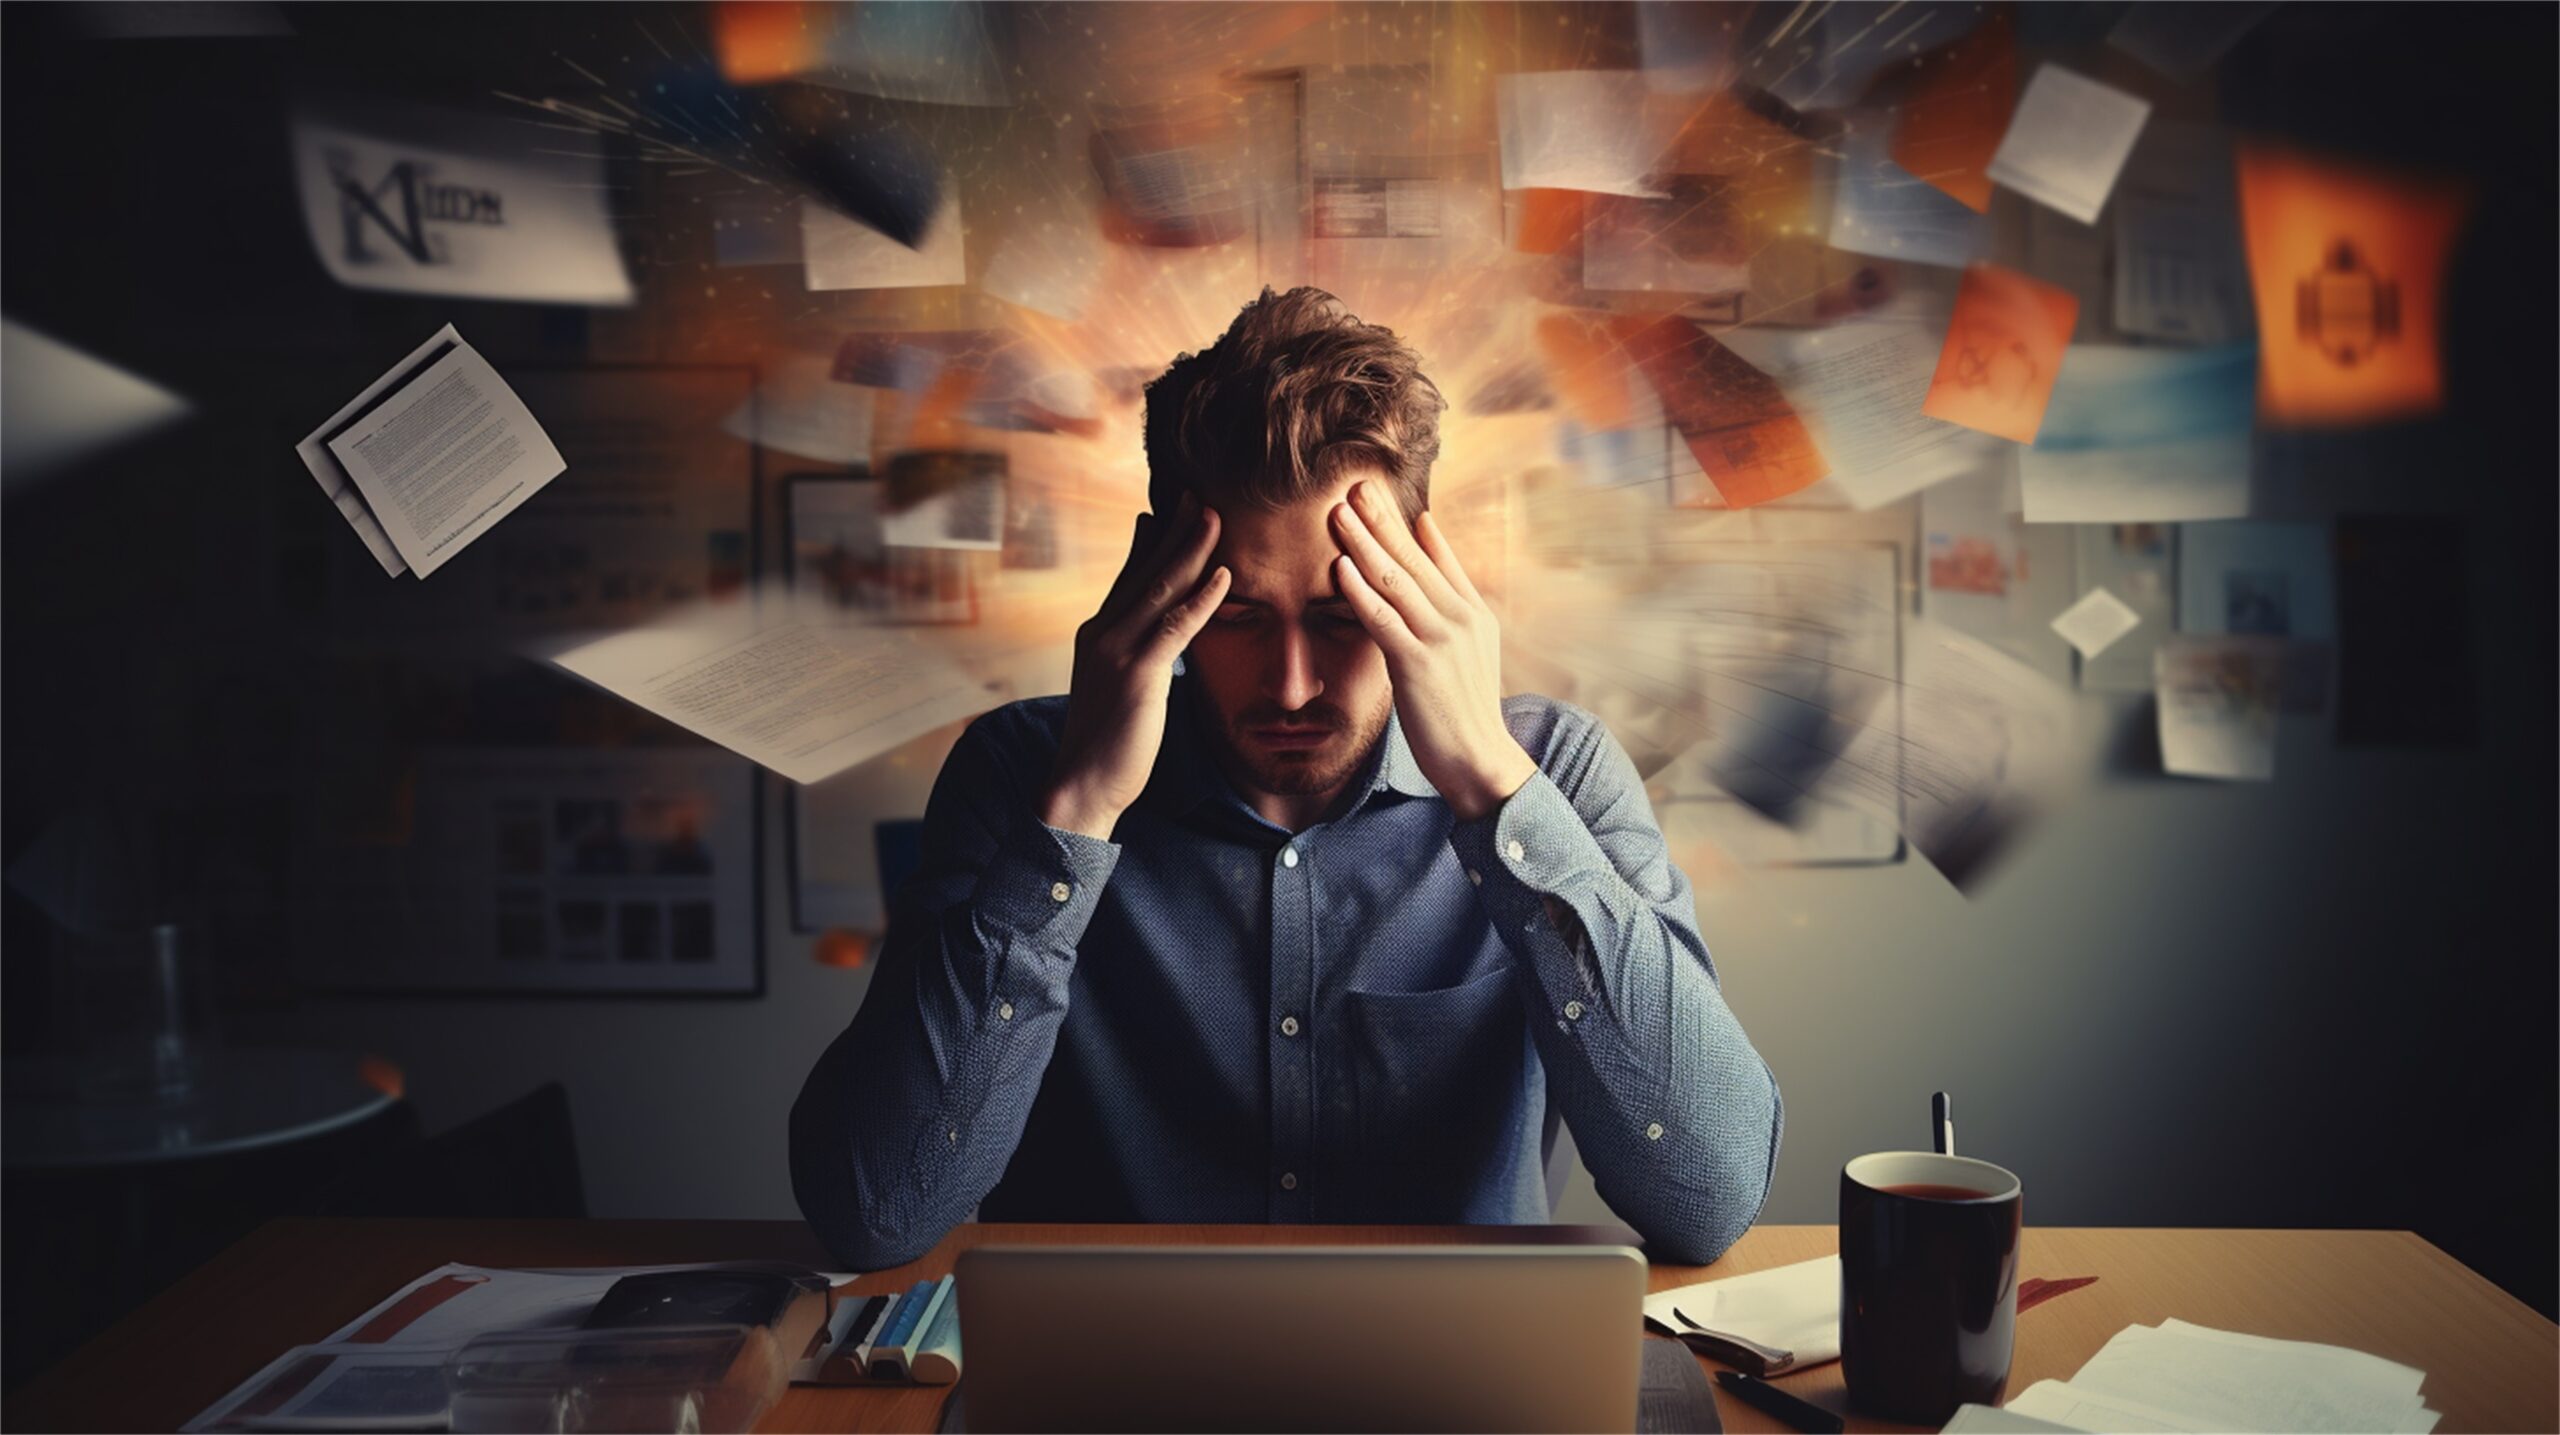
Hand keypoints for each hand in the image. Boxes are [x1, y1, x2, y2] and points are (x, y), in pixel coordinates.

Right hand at [1040, 493, 1228, 839]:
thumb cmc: (1107, 743)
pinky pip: (1174, 628)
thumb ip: (1137, 652)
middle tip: (1199, 493)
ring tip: (1214, 516)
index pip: (1130, 575)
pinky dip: (1200, 599)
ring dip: (1190, 550)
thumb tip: (1158, 631)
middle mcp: (1103, 632)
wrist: (1080, 786)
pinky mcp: (1137, 675)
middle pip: (1145, 570)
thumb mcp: (1119, 686)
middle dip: (1174, 529)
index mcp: (1099, 633)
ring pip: (1160, 589)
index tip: (1174, 507)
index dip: (1153, 540)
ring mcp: (1117, 651)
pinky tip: (1223, 576)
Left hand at [1330, 480, 1537, 821]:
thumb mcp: (1469, 651)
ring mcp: (1442, 639)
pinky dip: (1360, 591)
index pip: (1437, 555)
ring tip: (1338, 513)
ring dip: (1363, 544)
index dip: (1405, 523)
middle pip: (1413, 558)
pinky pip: (1383, 619)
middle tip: (1352, 485)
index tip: (1378, 492)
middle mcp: (1461, 617)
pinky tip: (1341, 567)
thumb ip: (1450, 610)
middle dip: (1380, 519)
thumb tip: (1432, 578)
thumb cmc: (1464, 709)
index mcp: (1473, 611)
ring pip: (1395, 581)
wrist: (1480, 759)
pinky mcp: (1418, 664)